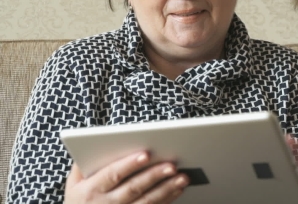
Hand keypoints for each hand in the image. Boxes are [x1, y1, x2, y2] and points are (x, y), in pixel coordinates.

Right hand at [65, 151, 188, 203]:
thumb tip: (93, 141)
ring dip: (166, 189)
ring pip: (146, 202)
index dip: (129, 164)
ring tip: (183, 177)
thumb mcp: (72, 184)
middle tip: (172, 165)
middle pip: (133, 188)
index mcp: (91, 190)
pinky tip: (177, 190)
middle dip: (154, 176)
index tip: (146, 154)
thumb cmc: (79, 201)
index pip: (112, 174)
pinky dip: (166, 200)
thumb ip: (81, 164)